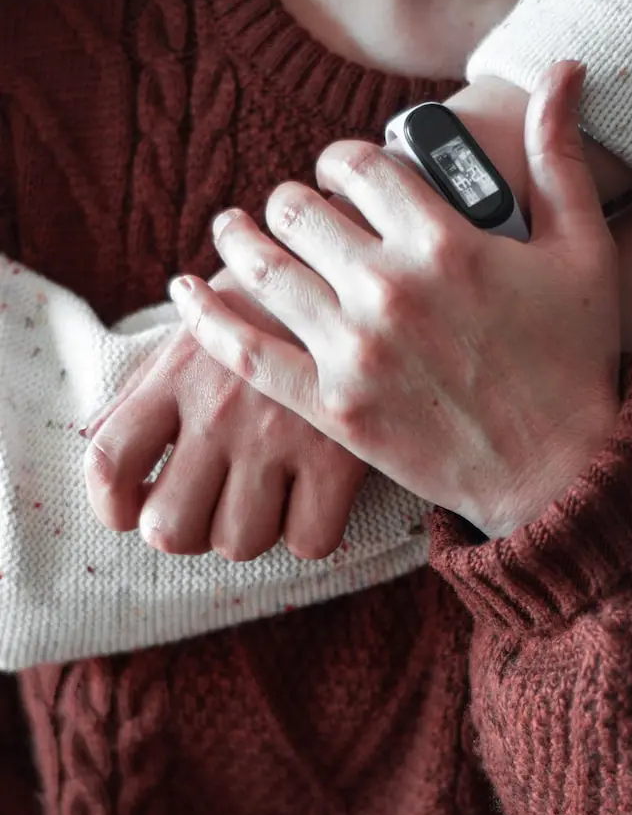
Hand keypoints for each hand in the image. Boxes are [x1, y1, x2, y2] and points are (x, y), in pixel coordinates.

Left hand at [83, 270, 367, 560]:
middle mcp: (219, 409)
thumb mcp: (194, 332)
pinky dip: (306, 532)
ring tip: (262, 496)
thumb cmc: (265, 308)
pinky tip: (309, 500)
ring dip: (246, 530)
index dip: (107, 506)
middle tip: (204, 505)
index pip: (109, 462)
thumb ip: (142, 388)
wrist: (354, 271)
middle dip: (182, 530)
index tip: (127, 510)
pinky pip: (309, 541)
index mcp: (175, 376)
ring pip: (239, 543)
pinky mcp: (339, 454)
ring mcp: (280, 434)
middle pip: (171, 528)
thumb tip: (94, 436)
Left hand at [169, 62, 620, 538]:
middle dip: (292, 199)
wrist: (558, 469)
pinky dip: (206, 317)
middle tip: (292, 209)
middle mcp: (389, 288)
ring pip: (264, 269)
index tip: (340, 168)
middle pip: (300, 209)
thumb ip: (561, 159)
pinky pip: (248, 352)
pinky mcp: (332, 407)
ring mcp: (354, 351)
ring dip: (238, 238)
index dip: (343, 156)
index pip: (361, 165)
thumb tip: (560, 75)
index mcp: (444, 241)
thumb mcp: (584, 250)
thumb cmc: (575, 360)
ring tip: (229, 228)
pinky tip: (186, 290)